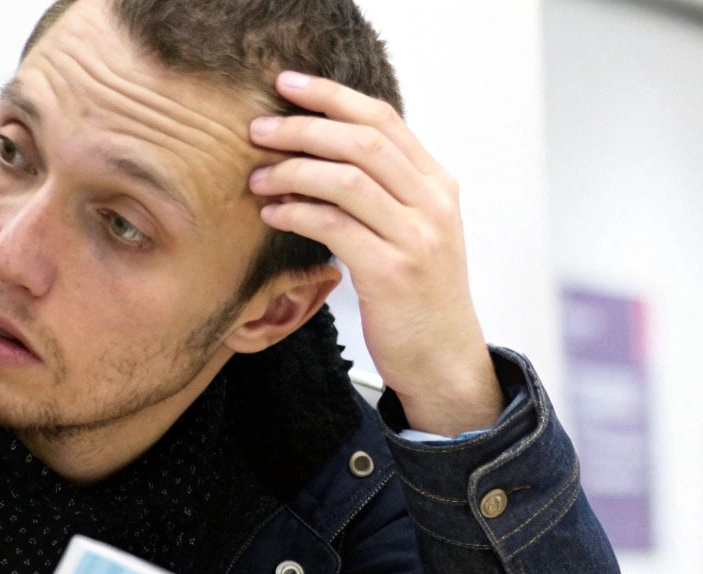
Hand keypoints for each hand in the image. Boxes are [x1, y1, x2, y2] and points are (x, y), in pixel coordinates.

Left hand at [248, 70, 503, 436]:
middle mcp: (433, 205)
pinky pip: (334, 225)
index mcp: (438, 186)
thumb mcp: (416, 232)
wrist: (445, 359)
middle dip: (302, 127)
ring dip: (292, 171)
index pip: (384, 119)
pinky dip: (296, 212)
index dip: (332, 95)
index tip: (287, 83)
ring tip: (258, 176)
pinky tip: (273, 212)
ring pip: (345, 179)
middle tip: (257, 129)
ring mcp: (416, 238)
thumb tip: (327, 148)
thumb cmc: (419, 297)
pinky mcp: (392, 273)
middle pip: (362, 141)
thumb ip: (388, 190)